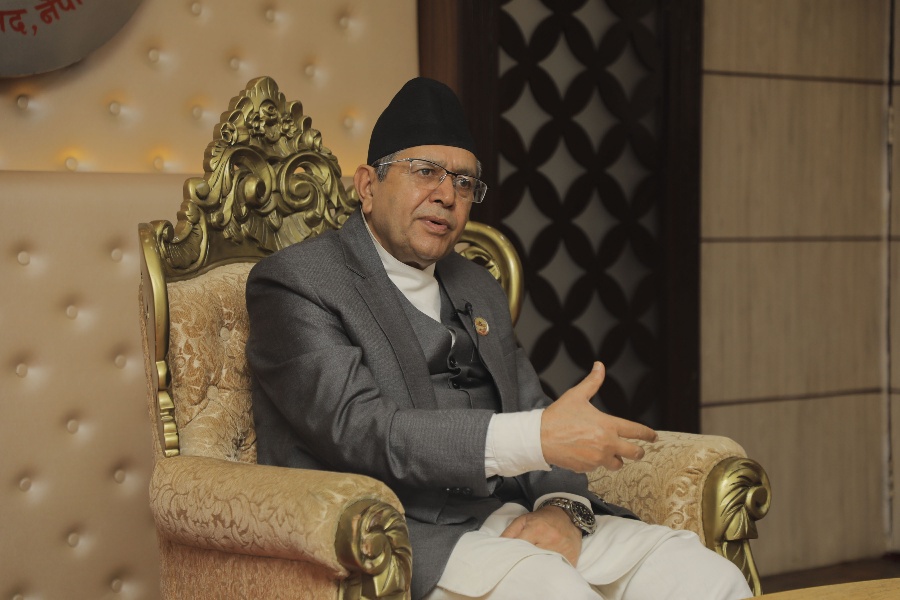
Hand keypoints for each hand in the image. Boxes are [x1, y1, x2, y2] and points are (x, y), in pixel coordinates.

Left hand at [500, 505, 581, 565]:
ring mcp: (561, 550)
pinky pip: (558, 568)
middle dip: (524, 561)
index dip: (513, 553)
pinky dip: (551, 570)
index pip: (520, 547)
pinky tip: (546, 567)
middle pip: (531, 558)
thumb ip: (509, 532)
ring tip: (532, 565)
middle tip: (520, 563)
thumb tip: (498, 546)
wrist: (567, 516)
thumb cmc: (542, 519)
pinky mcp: (570, 558)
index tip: (510, 557)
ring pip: (544, 565)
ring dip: (537, 566)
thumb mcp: (523, 520)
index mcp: (536, 529)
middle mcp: (550, 540)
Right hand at [541, 362, 657, 472]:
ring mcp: (598, 458)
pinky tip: (587, 454)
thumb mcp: (576, 395)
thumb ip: (592, 382)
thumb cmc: (558, 416)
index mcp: (608, 425)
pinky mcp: (588, 468)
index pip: (637, 431)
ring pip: (617, 464)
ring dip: (616, 459)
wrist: (539, 438)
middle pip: (635, 453)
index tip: (654, 437)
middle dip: (639, 452)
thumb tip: (600, 365)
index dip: (648, 434)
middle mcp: (607, 443)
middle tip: (638, 451)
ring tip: (609, 453)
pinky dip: (596, 462)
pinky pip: (598, 468)